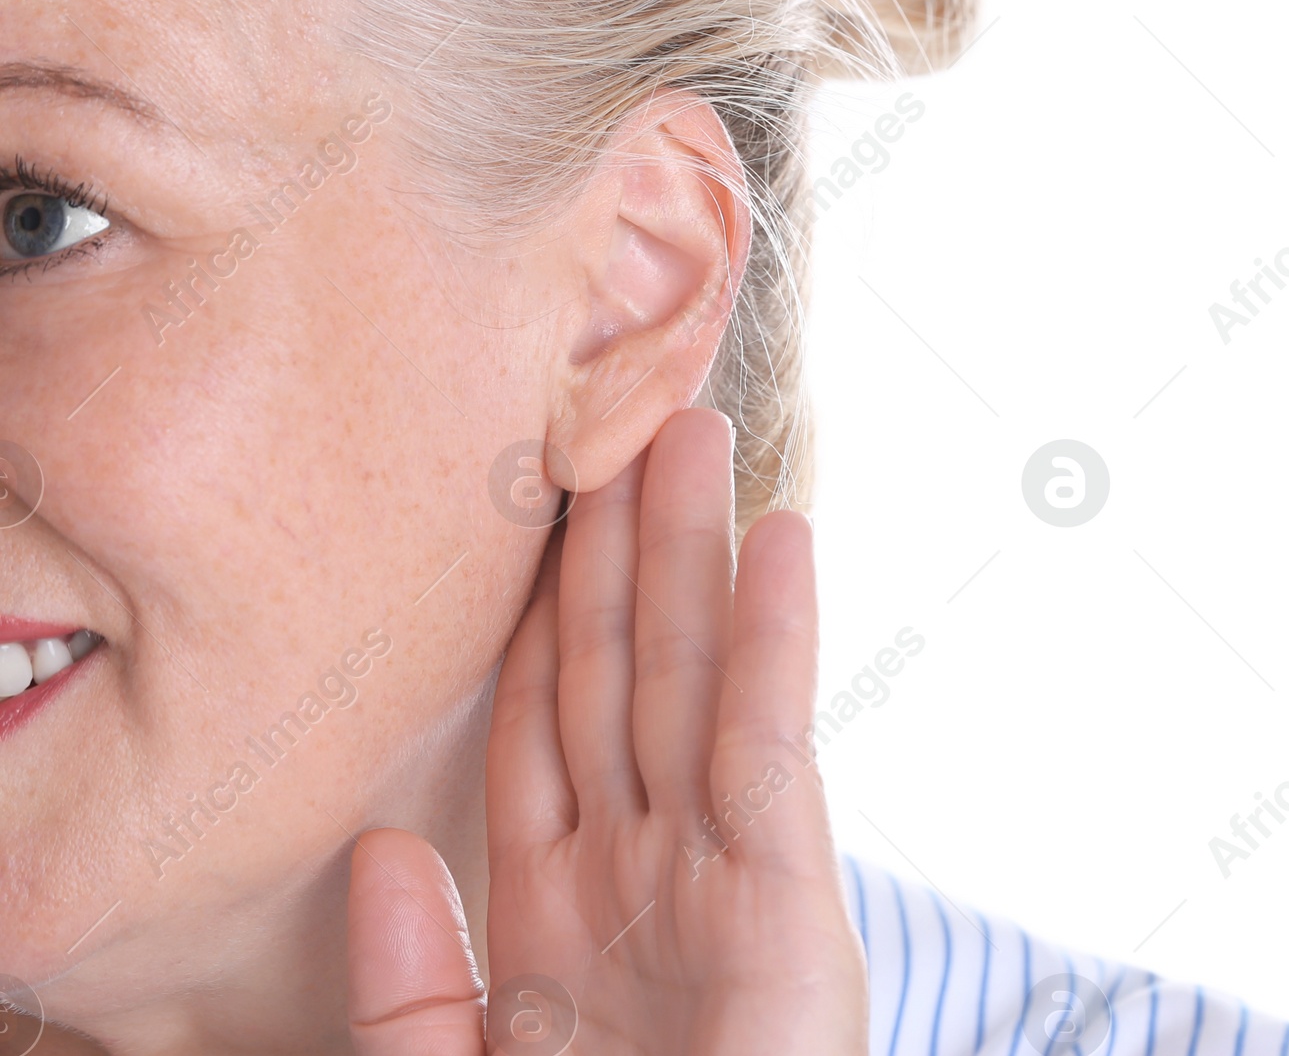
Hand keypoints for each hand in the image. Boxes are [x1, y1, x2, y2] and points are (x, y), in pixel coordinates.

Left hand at [345, 408, 868, 1054]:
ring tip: (685, 431)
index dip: (535, 610)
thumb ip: (410, 989)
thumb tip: (381, 847)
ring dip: (692, 552)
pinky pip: (771, 741)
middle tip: (615, 419)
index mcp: (561, 910)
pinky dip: (778, 637)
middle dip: (616, 548)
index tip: (526, 508)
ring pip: (693, 676)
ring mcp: (720, 874)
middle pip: (621, 671)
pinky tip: (778, 537)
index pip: (544, 721)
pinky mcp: (786, 898)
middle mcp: (645, 867)